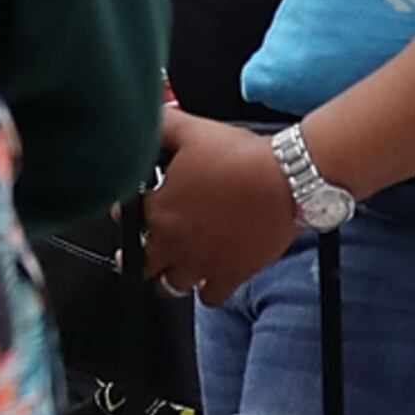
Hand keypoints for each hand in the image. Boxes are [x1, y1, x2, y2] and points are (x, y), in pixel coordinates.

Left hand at [143, 108, 302, 308]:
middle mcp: (174, 242)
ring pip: (170, 285)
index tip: (139, 210)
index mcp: (158, 210)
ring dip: (168, 275)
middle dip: (141, 254)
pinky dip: (206, 291)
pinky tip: (208, 277)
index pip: (127, 219)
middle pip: (143, 261)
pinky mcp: (231, 276)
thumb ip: (159, 125)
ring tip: (174, 264)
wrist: (288, 179)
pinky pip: (209, 298)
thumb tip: (141, 116)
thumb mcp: (190, 130)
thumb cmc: (240, 156)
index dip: (128, 213)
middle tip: (146, 247)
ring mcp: (201, 264)